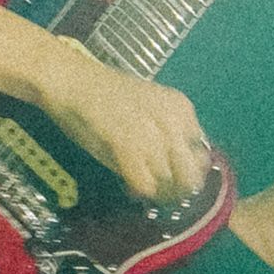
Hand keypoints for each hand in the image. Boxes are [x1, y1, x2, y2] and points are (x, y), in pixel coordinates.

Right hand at [45, 43, 215, 205]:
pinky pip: (145, 183)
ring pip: (168, 183)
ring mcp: (151, 132)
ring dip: (155, 193)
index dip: (186, 173)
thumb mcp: (149, 112)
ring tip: (138, 187)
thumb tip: (179, 176)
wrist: (72, 80)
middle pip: (190, 175)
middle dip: (176, 190)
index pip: (201, 156)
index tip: (170, 179)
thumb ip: (168, 140)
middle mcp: (174, 120)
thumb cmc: (105, 98)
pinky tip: (129, 186)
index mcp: (182, 109)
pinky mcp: (127, 144)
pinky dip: (138, 190)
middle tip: (157, 192)